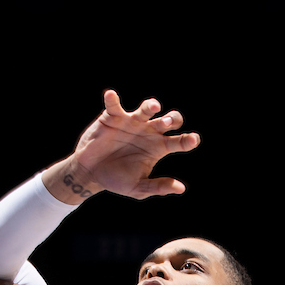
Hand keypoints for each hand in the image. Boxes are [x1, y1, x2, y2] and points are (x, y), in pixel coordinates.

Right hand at [43, 90, 200, 201]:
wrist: (91, 174)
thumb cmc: (117, 180)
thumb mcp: (139, 188)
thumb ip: (158, 186)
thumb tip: (181, 189)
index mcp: (158, 147)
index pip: (178, 141)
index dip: (187, 140)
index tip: (193, 139)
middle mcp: (148, 132)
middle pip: (168, 120)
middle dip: (172, 119)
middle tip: (168, 123)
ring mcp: (131, 122)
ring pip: (146, 109)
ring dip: (150, 105)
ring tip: (153, 107)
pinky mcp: (112, 117)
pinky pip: (114, 105)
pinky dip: (112, 99)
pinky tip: (111, 95)